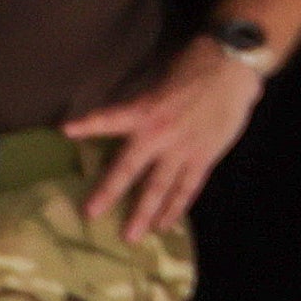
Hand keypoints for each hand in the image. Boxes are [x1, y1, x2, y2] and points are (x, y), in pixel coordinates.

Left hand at [65, 43, 263, 241]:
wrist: (235, 67)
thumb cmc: (198, 64)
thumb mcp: (163, 79)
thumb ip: (146, 103)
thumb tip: (133, 118)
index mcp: (146, 110)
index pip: (110, 118)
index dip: (88, 124)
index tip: (66, 130)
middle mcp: (159, 134)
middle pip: (129, 168)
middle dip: (109, 191)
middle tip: (91, 213)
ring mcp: (182, 150)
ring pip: (159, 188)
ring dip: (144, 213)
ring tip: (131, 236)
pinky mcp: (204, 158)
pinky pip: (187, 188)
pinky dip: (176, 208)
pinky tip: (165, 225)